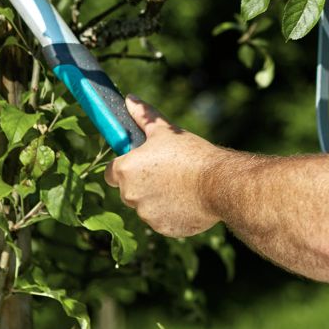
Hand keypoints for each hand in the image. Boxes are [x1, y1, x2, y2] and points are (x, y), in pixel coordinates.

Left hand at [105, 96, 221, 237]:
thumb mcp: (165, 130)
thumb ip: (143, 116)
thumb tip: (130, 99)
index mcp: (125, 170)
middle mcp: (130, 195)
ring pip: (146, 206)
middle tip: (166, 171)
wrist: (217, 183)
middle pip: (128, 190)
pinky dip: (170, 212)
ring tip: (180, 185)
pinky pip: (161, 220)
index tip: (141, 162)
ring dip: (157, 198)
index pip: (111, 172)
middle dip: (142, 183)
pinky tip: (187, 200)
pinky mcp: (162, 228)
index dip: (125, 166)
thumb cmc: (190, 154)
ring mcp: (146, 215)